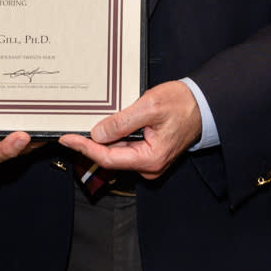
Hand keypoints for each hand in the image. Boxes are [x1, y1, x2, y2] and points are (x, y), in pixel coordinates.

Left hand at [56, 81, 200, 179]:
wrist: (203, 105)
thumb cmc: (182, 104)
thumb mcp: (150, 107)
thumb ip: (123, 122)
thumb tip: (98, 133)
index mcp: (150, 159)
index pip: (108, 158)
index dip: (85, 148)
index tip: (67, 139)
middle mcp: (149, 166)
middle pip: (110, 157)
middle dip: (90, 144)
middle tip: (70, 130)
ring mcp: (149, 161)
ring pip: (117, 152)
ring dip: (102, 140)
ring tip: (85, 125)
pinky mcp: (149, 153)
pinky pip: (126, 147)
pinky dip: (114, 137)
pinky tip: (105, 126)